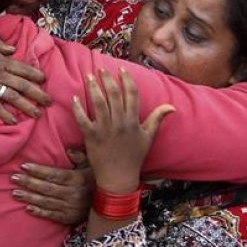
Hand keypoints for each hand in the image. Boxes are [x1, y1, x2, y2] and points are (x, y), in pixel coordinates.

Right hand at [0, 34, 50, 123]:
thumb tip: (13, 49)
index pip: (22, 68)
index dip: (35, 75)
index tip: (44, 80)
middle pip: (22, 84)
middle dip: (37, 93)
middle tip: (49, 101)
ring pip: (12, 97)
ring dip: (26, 106)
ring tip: (37, 114)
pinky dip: (4, 114)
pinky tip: (13, 121)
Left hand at [12, 150, 92, 224]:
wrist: (111, 203)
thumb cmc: (97, 180)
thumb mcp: (92, 165)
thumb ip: (80, 156)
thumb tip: (68, 150)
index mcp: (77, 179)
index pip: (54, 174)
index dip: (38, 171)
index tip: (24, 166)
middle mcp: (73, 194)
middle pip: (47, 188)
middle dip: (29, 182)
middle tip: (13, 178)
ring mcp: (71, 207)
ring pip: (46, 202)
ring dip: (29, 197)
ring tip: (15, 193)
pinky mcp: (69, 218)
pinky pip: (52, 215)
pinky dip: (39, 212)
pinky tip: (27, 208)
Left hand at [74, 69, 173, 192]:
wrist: (119, 177)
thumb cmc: (134, 156)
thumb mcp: (148, 136)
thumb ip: (158, 118)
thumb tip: (172, 107)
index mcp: (133, 121)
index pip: (132, 94)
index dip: (126, 79)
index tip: (121, 69)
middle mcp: (120, 123)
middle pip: (114, 94)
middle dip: (107, 79)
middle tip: (101, 69)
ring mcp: (105, 129)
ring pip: (99, 103)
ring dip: (93, 87)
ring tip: (88, 76)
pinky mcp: (91, 137)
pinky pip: (83, 119)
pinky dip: (78, 108)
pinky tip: (74, 97)